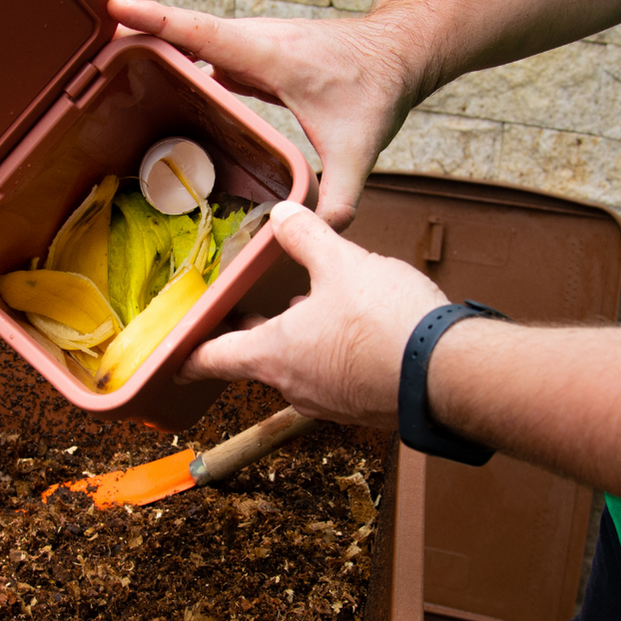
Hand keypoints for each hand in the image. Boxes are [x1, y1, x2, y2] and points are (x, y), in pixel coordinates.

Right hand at [106, 0, 422, 230]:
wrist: (399, 51)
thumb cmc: (378, 85)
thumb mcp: (359, 146)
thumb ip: (341, 193)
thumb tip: (321, 231)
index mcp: (266, 53)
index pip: (198, 30)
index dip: (154, 18)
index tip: (113, 8)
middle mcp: (253, 41)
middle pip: (184, 33)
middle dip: (140, 36)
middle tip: (93, 55)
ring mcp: (254, 45)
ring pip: (195, 42)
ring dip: (160, 49)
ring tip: (114, 70)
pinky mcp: (257, 54)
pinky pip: (210, 55)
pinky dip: (185, 64)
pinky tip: (168, 88)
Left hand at [178, 201, 448, 427]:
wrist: (447, 374)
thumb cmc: (386, 324)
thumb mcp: (341, 263)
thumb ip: (307, 236)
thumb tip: (284, 214)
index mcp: (274, 354)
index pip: (213, 358)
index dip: (189, 353)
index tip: (173, 356)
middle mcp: (295, 385)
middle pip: (259, 360)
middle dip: (254, 335)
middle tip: (250, 313)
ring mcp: (331, 402)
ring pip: (301, 368)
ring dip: (300, 341)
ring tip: (311, 307)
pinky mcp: (364, 407)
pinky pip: (337, 378)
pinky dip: (335, 354)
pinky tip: (357, 328)